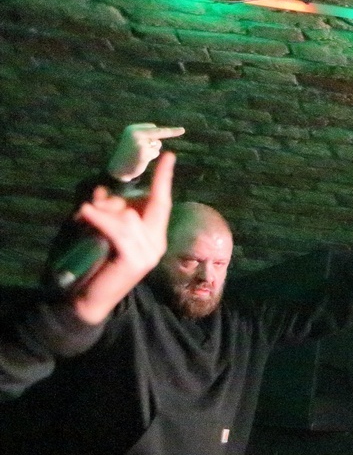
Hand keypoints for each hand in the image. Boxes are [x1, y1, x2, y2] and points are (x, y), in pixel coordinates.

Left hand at [71, 151, 176, 324]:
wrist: (86, 298)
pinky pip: (118, 229)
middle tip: (88, 207)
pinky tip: (84, 213)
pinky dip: (99, 219)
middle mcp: (157, 243)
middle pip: (147, 204)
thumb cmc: (94, 264)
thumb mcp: (101, 231)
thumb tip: (103, 190)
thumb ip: (107, 211)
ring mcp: (149, 253)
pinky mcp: (136, 260)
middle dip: (118, 200)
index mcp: (154, 236)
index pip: (162, 202)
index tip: (169, 156)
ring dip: (102, 214)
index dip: (164, 179)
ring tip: (81, 220)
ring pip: (129, 216)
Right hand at [107, 123, 183, 181]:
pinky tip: (141, 159)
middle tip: (179, 132)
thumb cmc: (129, 155)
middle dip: (169, 133)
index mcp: (132, 129)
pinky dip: (151, 157)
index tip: (182, 130)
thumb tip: (159, 140)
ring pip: (157, 144)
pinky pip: (156, 153)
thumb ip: (147, 137)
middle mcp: (135, 133)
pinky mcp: (143, 151)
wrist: (118, 169)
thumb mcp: (135, 141)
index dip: (165, 131)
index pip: (153, 127)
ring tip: (140, 155)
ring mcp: (139, 142)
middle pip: (158, 133)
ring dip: (153, 151)